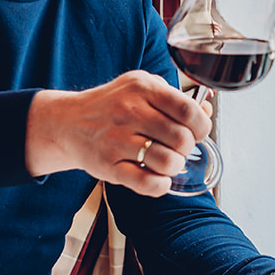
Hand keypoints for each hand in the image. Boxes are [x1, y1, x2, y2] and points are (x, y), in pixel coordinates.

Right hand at [25, 72, 212, 195]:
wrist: (67, 122)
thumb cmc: (112, 105)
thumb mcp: (142, 89)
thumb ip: (175, 98)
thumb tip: (207, 110)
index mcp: (143, 88)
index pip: (188, 110)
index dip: (202, 126)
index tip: (198, 131)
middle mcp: (129, 111)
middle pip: (182, 139)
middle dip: (187, 148)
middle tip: (177, 147)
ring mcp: (116, 139)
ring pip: (168, 162)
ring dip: (174, 167)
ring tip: (165, 161)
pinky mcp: (108, 165)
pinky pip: (147, 183)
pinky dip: (160, 185)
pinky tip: (157, 178)